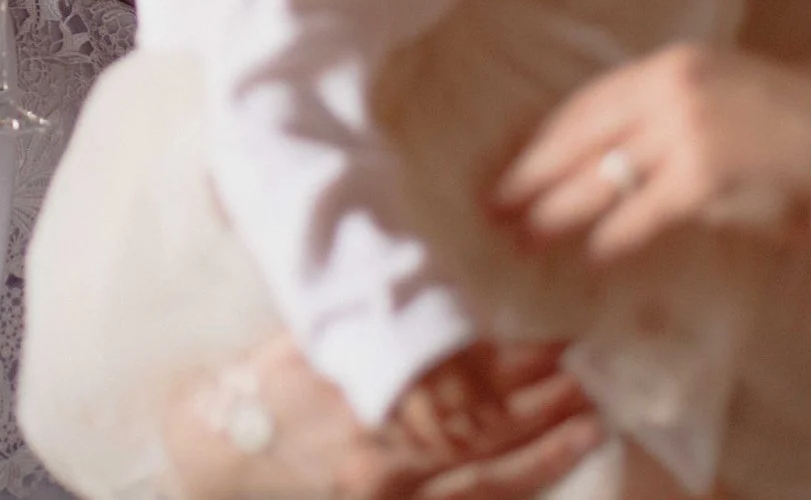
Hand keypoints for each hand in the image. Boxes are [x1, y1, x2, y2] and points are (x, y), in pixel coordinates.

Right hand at [163, 333, 602, 499]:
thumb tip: (459, 327)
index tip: (561, 341)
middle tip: (591, 380)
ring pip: (485, 477)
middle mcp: (381, 442)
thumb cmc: (269, 381)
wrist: (220, 445)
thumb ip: (386, 334)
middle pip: (484, 424)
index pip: (460, 370)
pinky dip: (508, 489)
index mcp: (365, 383)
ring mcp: (386, 489)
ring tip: (590, 424)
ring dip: (543, 450)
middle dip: (544, 401)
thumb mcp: (323, 339)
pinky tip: (545, 471)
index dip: (518, 358)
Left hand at [488, 43, 810, 262]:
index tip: (514, 164)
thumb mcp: (716, 94)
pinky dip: (613, 236)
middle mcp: (671, 89)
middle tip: (496, 205)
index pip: (586, 103)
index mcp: (670, 65)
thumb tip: (600, 148)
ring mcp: (687, 131)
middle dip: (533, 175)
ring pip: (601, 178)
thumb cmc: (784, 129)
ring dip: (558, 212)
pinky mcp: (704, 177)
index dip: (545, 139)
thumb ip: (660, 110)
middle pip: (581, 138)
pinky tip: (593, 254)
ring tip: (527, 235)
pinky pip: (641, 213)